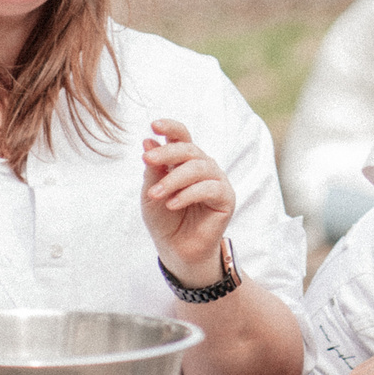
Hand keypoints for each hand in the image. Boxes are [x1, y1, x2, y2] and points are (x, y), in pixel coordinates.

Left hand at [142, 118, 237, 288]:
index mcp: (185, 161)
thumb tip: (149, 141)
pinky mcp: (226, 198)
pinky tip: (172, 204)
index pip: (181, 137)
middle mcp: (203, 166)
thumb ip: (153, 170)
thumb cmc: (164, 219)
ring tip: (154, 194)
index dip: (171, 127)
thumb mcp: (151, 193)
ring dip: (173, 179)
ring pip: (198, 168)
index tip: (153, 125)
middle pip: (188, 149)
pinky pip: (209, 188)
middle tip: (147, 159)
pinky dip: (188, 194)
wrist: (176, 250)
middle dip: (167, 153)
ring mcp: (217, 180)